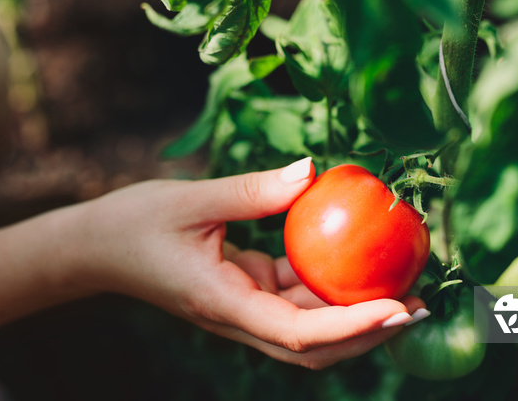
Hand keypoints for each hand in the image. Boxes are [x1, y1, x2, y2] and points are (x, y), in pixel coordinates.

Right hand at [73, 158, 427, 368]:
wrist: (97, 248)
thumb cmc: (133, 224)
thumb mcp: (190, 200)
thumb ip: (252, 191)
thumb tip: (313, 172)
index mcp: (223, 305)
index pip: (296, 333)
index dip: (351, 328)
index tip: (398, 311)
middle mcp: (239, 317)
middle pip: (314, 346)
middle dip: (369, 335)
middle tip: (420, 307)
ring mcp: (244, 307)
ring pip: (309, 327)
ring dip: (356, 314)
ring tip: (405, 287)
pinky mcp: (247, 290)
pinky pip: (296, 297)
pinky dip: (330, 287)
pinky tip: (358, 262)